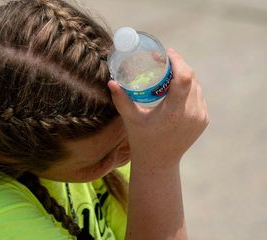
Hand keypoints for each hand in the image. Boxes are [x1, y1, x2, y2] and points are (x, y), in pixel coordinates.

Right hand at [108, 48, 208, 170]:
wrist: (159, 162)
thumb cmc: (141, 139)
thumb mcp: (130, 119)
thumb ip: (121, 99)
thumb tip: (111, 81)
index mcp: (174, 112)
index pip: (184, 78)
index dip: (177, 61)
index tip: (166, 54)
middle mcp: (191, 113)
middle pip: (191, 78)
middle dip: (179, 65)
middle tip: (164, 60)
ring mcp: (200, 117)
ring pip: (197, 86)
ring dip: (185, 76)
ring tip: (169, 72)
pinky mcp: (204, 120)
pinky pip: (198, 96)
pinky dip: (189, 88)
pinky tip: (177, 87)